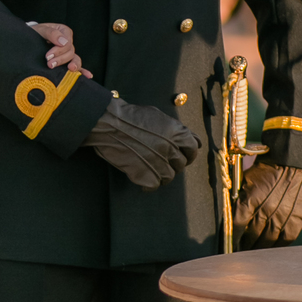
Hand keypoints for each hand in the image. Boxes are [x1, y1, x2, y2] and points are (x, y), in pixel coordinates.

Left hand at [32, 22, 90, 77]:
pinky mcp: (66, 62)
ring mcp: (68, 53)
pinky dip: (83, 71)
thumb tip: (62, 42)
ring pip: (75, 59)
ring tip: (69, 69)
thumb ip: (51, 33)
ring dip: (72, 65)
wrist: (27, 42)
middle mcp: (68, 42)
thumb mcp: (40, 30)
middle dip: (60, 59)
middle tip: (49, 64)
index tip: (48, 56)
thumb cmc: (34, 34)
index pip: (67, 42)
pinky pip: (78, 67)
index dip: (59, 50)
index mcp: (64, 32)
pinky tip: (88, 76)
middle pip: (70, 52)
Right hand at [83, 98, 200, 191]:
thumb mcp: (158, 116)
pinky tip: (142, 177)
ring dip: (161, 174)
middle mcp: (171, 148)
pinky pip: (154, 185)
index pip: (194, 148)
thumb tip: (190, 139)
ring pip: (169, 177)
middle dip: (173, 163)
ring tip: (151, 169)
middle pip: (181, 164)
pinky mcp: (145, 174)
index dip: (188, 153)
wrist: (108, 123)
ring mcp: (158, 163)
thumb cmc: (130, 116)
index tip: (182, 155)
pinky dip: (148, 183)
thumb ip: (175, 128)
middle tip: (161, 160)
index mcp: (177, 133)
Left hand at [233, 160, 301, 246]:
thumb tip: (233, 217)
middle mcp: (265, 211)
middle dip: (245, 245)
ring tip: (254, 252)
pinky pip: (286, 238)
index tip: (230, 245)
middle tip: (241, 251)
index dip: (232, 237)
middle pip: (252, 236)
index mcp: (250, 200)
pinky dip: (278, 246)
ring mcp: (282, 216)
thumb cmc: (266, 170)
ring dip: (259, 248)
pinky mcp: (297, 218)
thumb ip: (240, 199)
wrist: (292, 161)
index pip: (237, 226)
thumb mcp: (246, 181)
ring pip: (268, 240)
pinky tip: (272, 248)